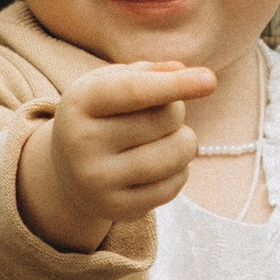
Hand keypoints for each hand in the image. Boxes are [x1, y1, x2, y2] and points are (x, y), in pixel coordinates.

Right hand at [18, 61, 216, 250]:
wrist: (69, 172)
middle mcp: (81, 143)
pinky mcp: (115, 209)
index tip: (211, 80)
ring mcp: (96, 181)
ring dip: (186, 143)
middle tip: (161, 115)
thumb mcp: (111, 83)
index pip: (133, 90)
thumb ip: (147, 72)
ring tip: (172, 138)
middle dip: (176, 111)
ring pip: (174, 155)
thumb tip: (182, 71)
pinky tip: (163, 166)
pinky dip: (180, 171)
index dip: (174, 85)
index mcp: (79, 102)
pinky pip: (173, 187)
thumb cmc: (101, 116)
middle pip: (164, 119)